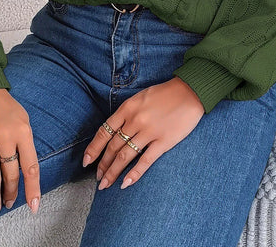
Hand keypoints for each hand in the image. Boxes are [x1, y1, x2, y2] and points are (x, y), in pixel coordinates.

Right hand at [0, 88, 40, 216]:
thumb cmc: (3, 106)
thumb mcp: (23, 119)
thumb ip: (25, 143)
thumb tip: (27, 171)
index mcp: (23, 131)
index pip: (31, 167)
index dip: (33, 189)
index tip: (33, 206)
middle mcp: (6, 136)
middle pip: (11, 174)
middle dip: (11, 194)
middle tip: (8, 204)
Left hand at [82, 77, 204, 189]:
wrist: (189, 92)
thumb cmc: (164, 94)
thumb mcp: (139, 97)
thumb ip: (126, 113)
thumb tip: (114, 131)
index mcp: (127, 108)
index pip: (104, 131)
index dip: (94, 148)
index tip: (86, 161)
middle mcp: (135, 120)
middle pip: (113, 146)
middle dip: (103, 164)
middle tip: (98, 178)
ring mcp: (149, 132)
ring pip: (125, 156)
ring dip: (113, 172)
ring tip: (106, 184)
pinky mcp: (163, 141)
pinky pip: (145, 161)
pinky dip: (134, 174)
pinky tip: (125, 184)